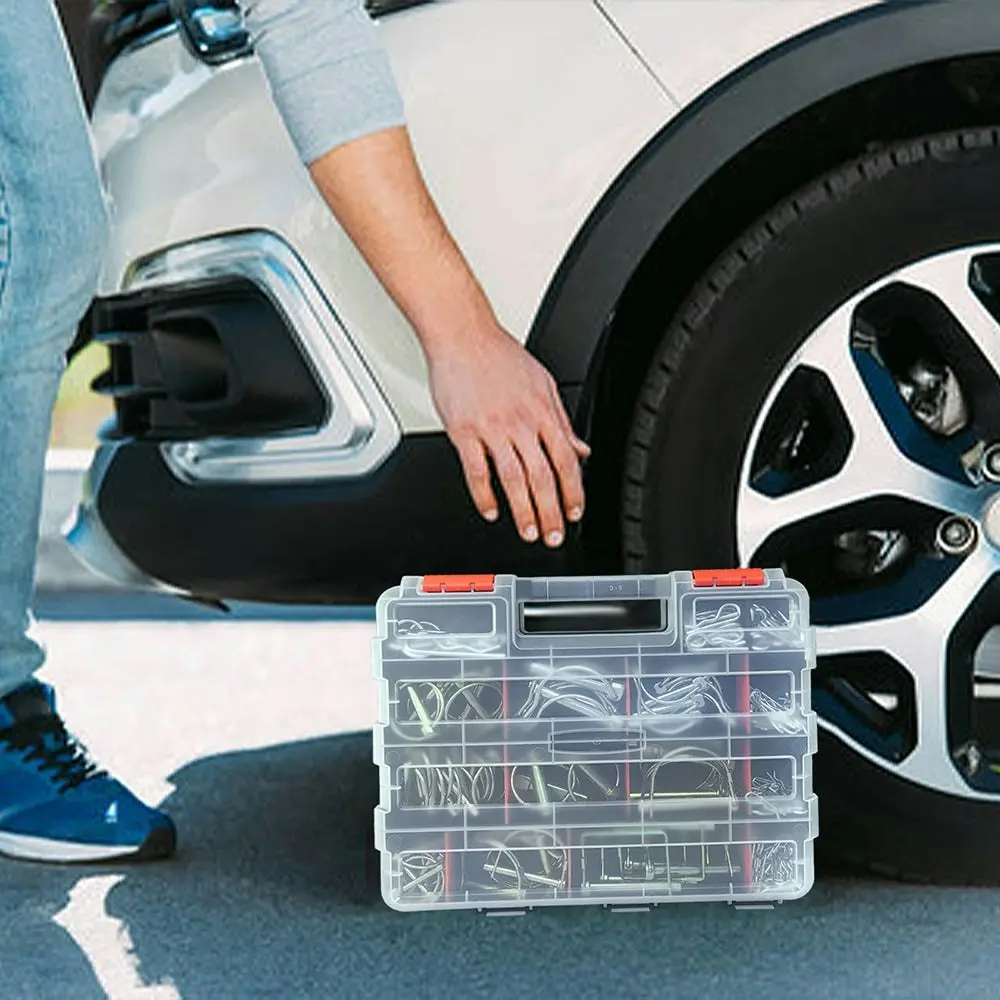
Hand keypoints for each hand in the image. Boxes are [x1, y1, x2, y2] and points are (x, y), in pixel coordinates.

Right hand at [426, 324, 590, 546]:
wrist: (462, 335)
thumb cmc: (498, 356)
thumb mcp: (543, 384)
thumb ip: (562, 421)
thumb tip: (580, 449)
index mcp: (542, 413)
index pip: (566, 460)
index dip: (573, 491)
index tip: (574, 513)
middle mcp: (520, 423)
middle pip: (543, 476)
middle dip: (551, 511)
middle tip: (553, 535)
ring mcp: (491, 428)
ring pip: (513, 478)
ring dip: (523, 510)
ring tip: (528, 531)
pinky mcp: (463, 431)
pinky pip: (476, 470)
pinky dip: (484, 495)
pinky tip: (490, 510)